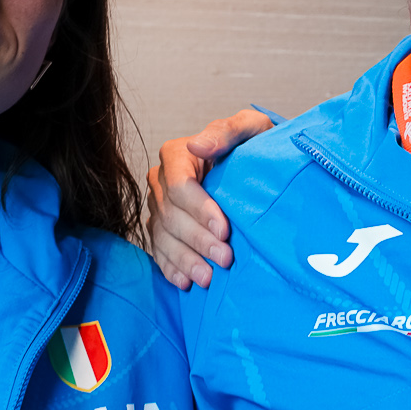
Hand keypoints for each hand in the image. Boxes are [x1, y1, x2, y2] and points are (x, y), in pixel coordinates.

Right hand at [147, 109, 275, 287]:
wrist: (252, 163)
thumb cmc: (252, 143)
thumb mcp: (249, 127)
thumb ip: (225, 132)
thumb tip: (197, 145)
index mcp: (176, 155)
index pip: (180, 186)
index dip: (200, 210)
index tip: (224, 229)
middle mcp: (160, 181)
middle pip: (172, 216)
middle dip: (198, 240)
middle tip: (225, 259)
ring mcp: (158, 207)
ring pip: (163, 237)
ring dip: (185, 260)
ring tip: (207, 278)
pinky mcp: (161, 228)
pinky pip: (159, 250)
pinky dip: (172, 268)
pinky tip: (186, 281)